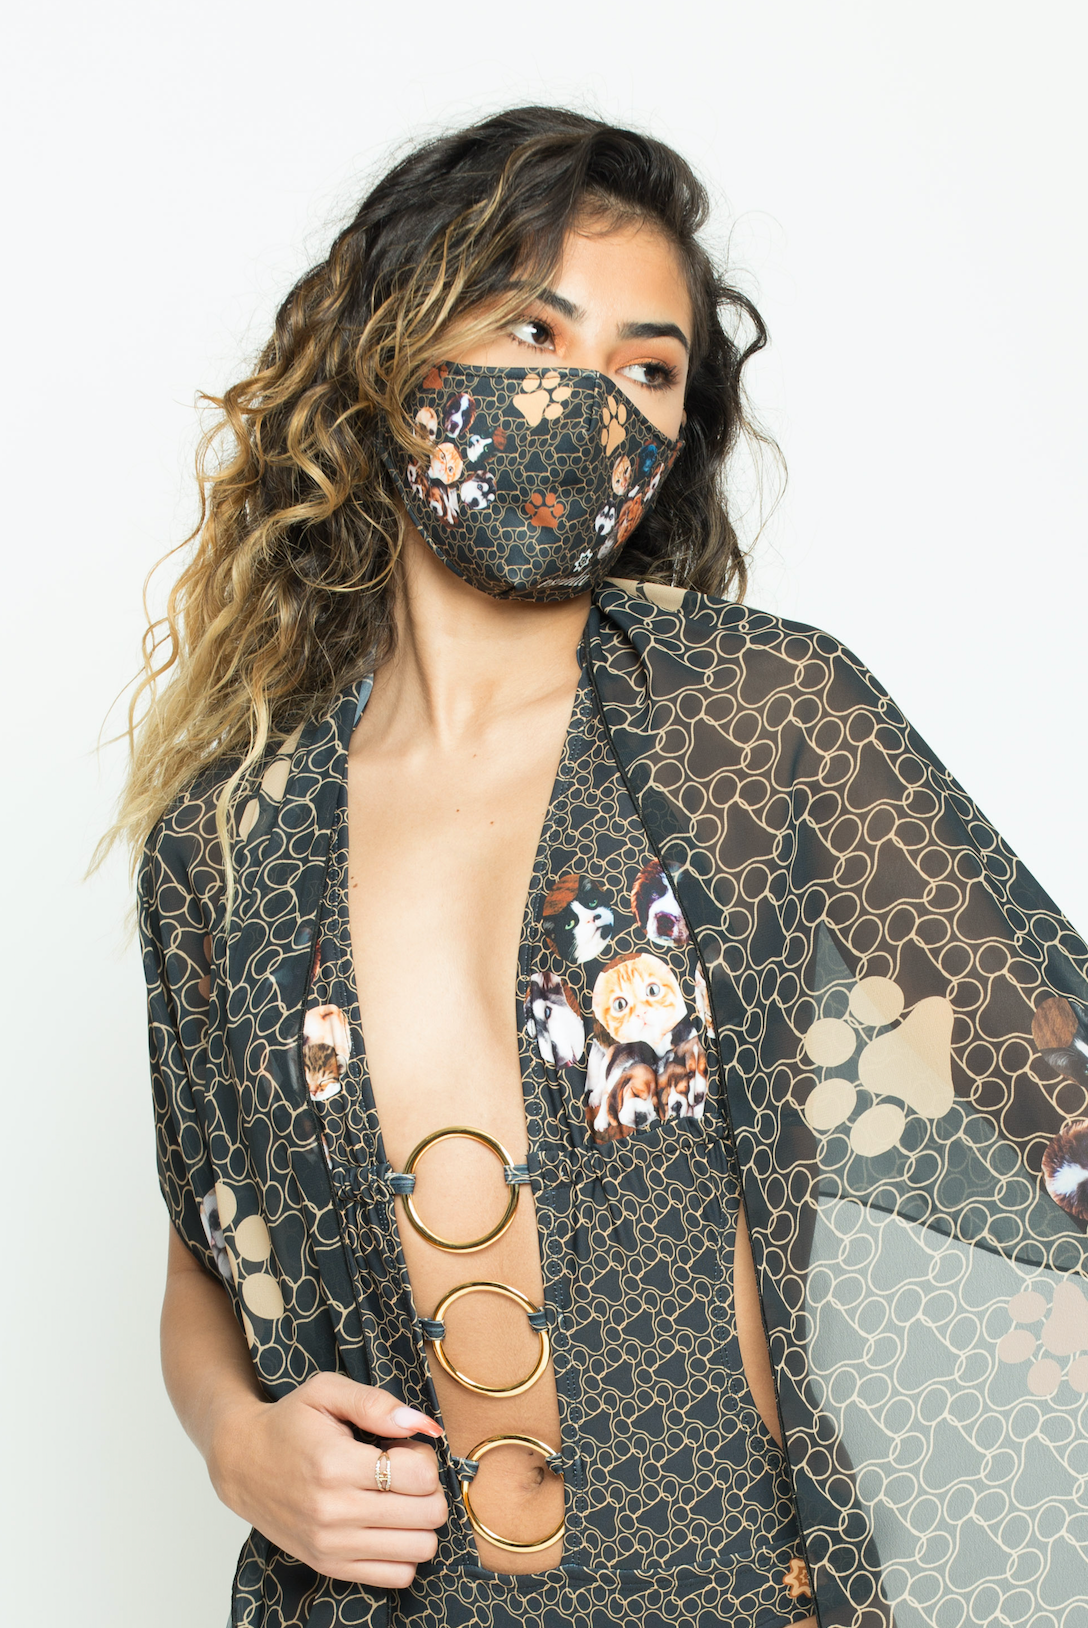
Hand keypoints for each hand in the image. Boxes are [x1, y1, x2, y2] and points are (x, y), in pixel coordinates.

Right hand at [210, 1373, 447, 1587]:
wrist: (241, 1463)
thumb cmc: (289, 1423)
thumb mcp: (327, 1392)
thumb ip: (378, 1403)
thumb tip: (427, 1426)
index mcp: (336, 1464)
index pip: (420, 1477)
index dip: (424, 1458)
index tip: (403, 1448)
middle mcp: (334, 1512)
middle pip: (426, 1514)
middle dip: (428, 1488)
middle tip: (403, 1471)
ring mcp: (331, 1545)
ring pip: (419, 1549)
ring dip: (420, 1521)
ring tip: (395, 1497)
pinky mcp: (329, 1565)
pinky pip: (397, 1576)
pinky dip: (404, 1550)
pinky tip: (387, 1524)